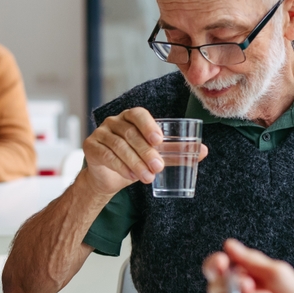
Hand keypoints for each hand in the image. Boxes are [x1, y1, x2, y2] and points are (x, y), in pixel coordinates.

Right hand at [83, 107, 207, 195]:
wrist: (108, 178)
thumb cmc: (134, 161)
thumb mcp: (155, 156)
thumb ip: (175, 153)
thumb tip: (203, 151)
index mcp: (130, 118)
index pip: (138, 114)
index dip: (148, 125)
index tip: (159, 140)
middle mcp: (114, 122)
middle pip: (130, 133)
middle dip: (145, 151)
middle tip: (158, 167)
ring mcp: (100, 133)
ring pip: (118, 145)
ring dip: (134, 162)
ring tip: (147, 177)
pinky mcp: (91, 146)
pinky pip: (105, 155)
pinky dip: (120, 166)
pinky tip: (131, 176)